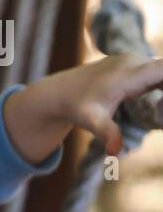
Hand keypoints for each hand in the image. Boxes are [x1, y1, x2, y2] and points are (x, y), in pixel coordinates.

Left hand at [2, 53, 162, 161]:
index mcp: (128, 74)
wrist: (59, 92)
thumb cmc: (76, 107)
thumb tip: (115, 152)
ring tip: (158, 110)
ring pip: (161, 71)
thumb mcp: (91, 120)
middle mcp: (133, 61)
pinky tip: (158, 102)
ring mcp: (133, 59)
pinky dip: (161, 85)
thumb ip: (107, 133)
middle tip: (161, 112)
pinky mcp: (132, 63)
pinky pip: (156, 71)